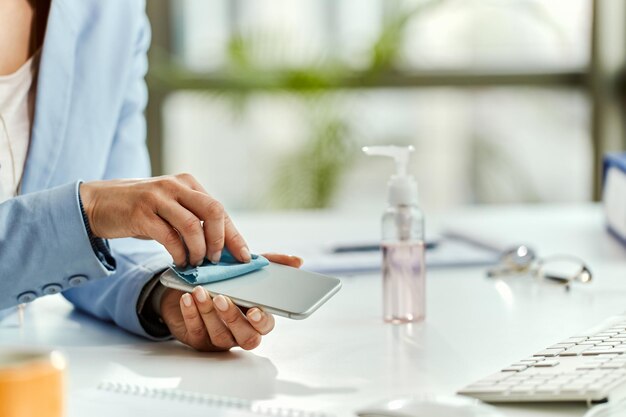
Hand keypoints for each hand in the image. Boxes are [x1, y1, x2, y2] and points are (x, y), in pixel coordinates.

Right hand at [80, 174, 247, 266]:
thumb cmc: (140, 211)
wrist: (97, 203)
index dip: (234, 234)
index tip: (244, 255)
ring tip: (196, 262)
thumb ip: (193, 219)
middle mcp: (175, 186)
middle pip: (213, 211)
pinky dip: (179, 253)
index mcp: (187, 183)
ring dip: (199, 250)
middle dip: (221, 240)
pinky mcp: (141, 213)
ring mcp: (158, 198)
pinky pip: (170, 237)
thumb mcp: (170, 208)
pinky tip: (179, 261)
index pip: (219, 209)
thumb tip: (223, 247)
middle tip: (217, 260)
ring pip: (193, 226)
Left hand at [160, 254, 302, 351]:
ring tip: (199, 291)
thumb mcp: (245, 267)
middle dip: (233, 317)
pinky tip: (188, 298)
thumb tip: (297, 260)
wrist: (188, 287)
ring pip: (219, 334)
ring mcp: (220, 338)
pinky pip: (196, 332)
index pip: (266, 326)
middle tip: (221, 298)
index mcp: (256, 316)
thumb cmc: (223, 279)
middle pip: (246, 337)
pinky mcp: (198, 340)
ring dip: (208, 312)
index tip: (254, 310)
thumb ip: (271, 263)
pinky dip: (191, 314)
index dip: (261, 320)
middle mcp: (241, 331)